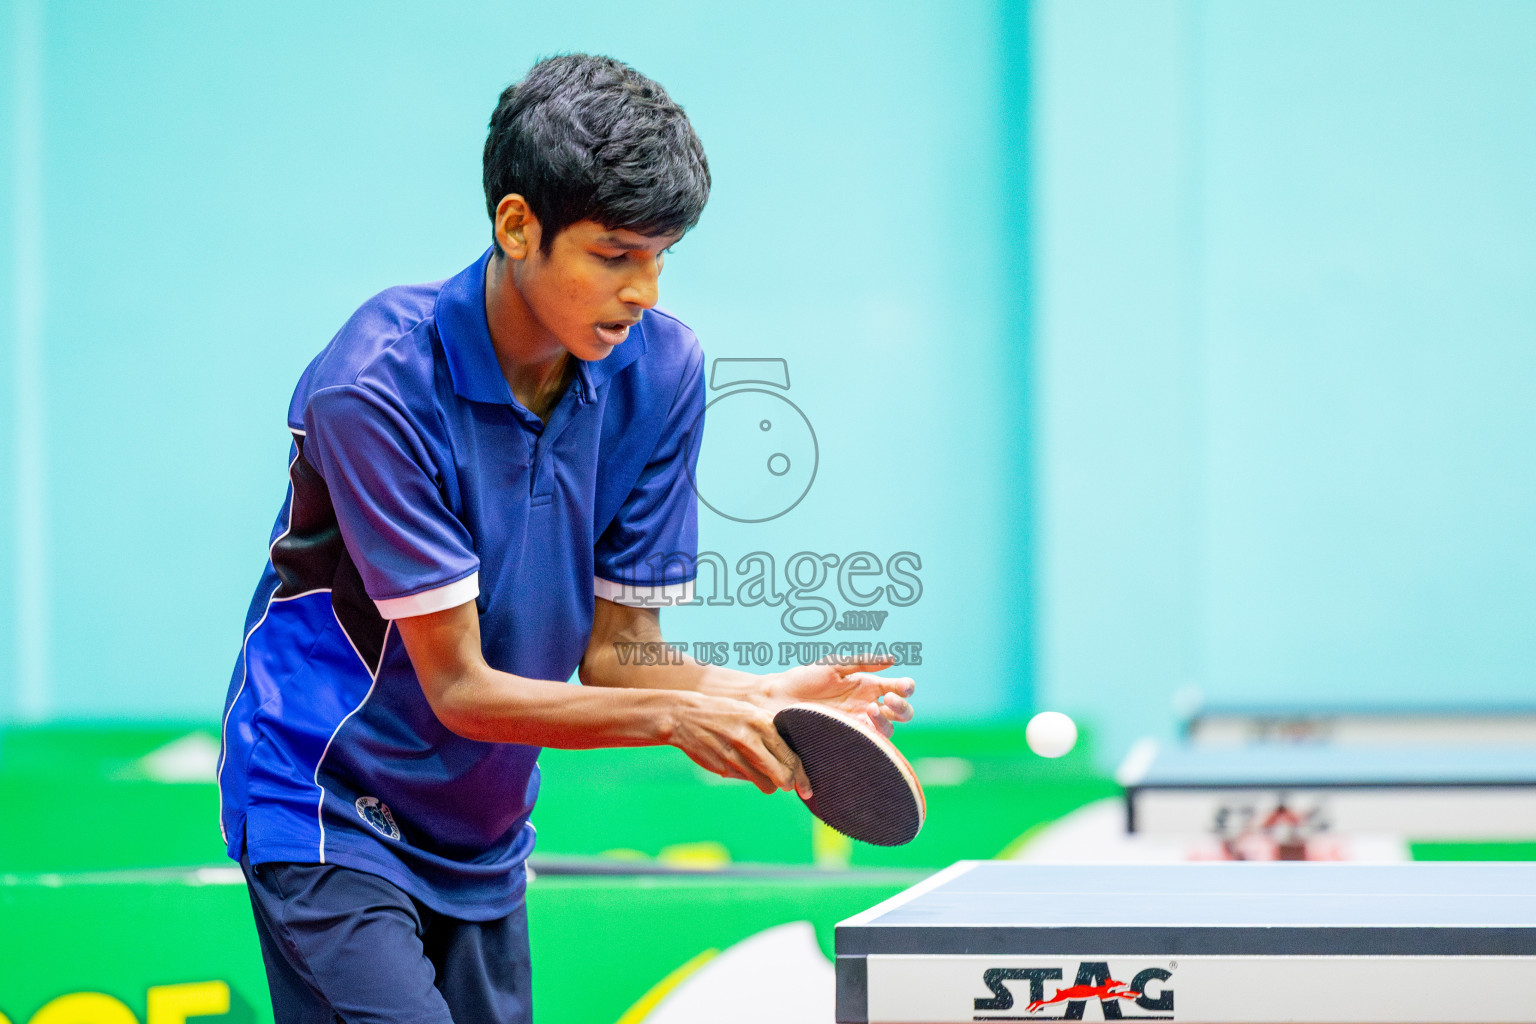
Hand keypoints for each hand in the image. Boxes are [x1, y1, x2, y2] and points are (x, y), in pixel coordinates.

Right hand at [668, 693, 812, 796]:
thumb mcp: (749, 713)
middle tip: (791, 787)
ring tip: (766, 777)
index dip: (801, 775)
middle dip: (790, 784)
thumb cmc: (723, 714)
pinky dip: (749, 778)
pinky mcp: (723, 768)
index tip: (806, 787)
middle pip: (782, 774)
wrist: (684, 716)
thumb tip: (791, 754)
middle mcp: (750, 740)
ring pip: (765, 784)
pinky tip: (742, 766)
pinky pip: (745, 780)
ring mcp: (735, 756)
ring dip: (769, 784)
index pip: (790, 756)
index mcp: (761, 723)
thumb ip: (770, 729)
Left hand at [762, 658, 915, 737]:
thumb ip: (863, 662)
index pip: (898, 690)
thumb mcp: (834, 666)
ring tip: (867, 711)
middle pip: (900, 714)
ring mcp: (857, 727)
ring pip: (887, 732)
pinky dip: (872, 743)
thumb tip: (894, 660)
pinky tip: (865, 734)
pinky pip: (867, 748)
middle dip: (902, 708)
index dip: (906, 689)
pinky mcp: (845, 743)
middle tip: (888, 700)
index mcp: (867, 687)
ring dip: (885, 722)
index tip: (903, 686)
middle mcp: (866, 709)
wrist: (775, 700)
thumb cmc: (802, 680)